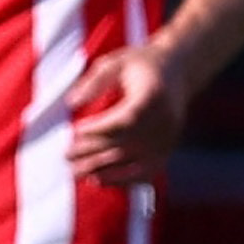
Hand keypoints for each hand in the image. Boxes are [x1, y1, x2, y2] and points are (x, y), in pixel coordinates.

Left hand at [66, 44, 188, 187]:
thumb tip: (71, 102)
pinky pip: (147, 172)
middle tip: (66, 156)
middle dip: (95, 153)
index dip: (101, 129)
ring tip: (76, 173)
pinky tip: (100, 181)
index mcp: (154, 96)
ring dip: (105, 171)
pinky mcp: (168, 150)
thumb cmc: (140, 63)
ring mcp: (169, 139)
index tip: (75, 131)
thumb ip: (94, 81)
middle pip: (129, 144)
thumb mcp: (116, 62)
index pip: (127, 119)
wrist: (177, 72)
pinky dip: (124, 180)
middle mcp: (166, 122)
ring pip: (136, 163)